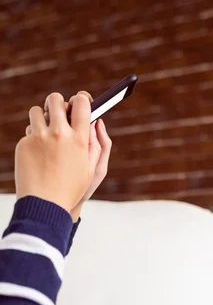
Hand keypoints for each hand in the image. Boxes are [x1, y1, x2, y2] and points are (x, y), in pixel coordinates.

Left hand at [15, 92, 92, 212]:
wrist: (45, 206)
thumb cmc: (71, 189)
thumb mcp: (92, 170)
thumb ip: (97, 144)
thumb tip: (96, 122)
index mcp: (79, 140)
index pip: (81, 103)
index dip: (81, 99)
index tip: (80, 102)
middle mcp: (59, 134)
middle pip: (56, 99)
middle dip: (58, 103)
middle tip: (59, 112)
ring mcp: (39, 138)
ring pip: (37, 111)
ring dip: (42, 118)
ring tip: (47, 132)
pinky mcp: (24, 145)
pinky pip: (29, 132)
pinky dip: (34, 139)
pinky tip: (38, 155)